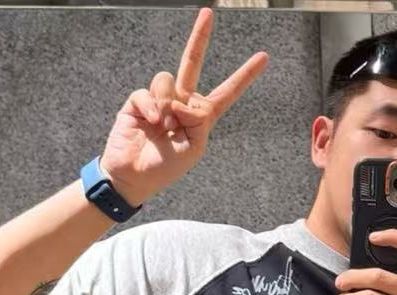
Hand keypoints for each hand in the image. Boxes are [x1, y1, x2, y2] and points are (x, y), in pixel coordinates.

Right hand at [100, 8, 267, 205]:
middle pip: (192, 63)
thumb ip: (197, 121)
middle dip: (200, 37)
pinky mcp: (139, 100)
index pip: (226, 92)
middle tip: (209, 13)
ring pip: (167, 80)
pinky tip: (149, 123)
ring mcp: (160, 99)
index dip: (244, 76)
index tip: (263, 58)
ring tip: (161, 127)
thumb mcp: (193, 149)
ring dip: (165, 105)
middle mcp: (182, 102)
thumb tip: (181, 99)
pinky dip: (150, 107)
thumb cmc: (165, 167)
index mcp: (201, 116)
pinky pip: (147, 92)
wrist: (133, 176)